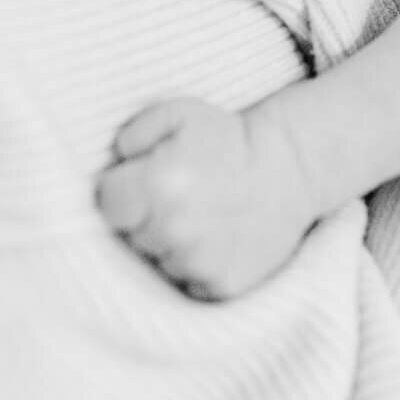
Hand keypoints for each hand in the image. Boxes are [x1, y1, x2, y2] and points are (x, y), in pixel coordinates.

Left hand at [96, 97, 316, 298]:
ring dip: (170, 244)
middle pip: (130, 236)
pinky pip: (187, 282)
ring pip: (158, 262)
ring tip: (201, 216)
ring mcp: (198, 262)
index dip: (122, 192)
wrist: (291, 169)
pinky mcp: (220, 286)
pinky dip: (196, 265)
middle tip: (179, 196)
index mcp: (157, 184)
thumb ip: (132, 134)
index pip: (108, 205)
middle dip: (145, 218)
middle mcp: (175, 229)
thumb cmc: (229, 137)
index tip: (143, 182)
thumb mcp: (178, 113)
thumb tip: (114, 165)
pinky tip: (216, 238)